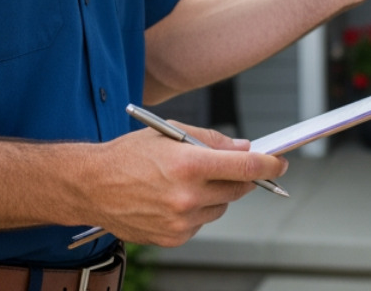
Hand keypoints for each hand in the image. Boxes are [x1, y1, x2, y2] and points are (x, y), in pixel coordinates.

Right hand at [85, 123, 287, 246]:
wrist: (91, 186)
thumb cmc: (127, 155)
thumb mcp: (169, 133)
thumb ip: (210, 140)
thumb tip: (243, 147)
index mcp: (188, 164)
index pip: (245, 167)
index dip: (268, 164)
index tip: (280, 162)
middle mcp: (187, 196)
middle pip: (238, 189)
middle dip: (242, 177)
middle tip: (236, 168)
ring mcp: (181, 221)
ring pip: (220, 207)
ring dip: (216, 194)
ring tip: (186, 182)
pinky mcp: (174, 238)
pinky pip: (201, 223)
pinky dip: (197, 210)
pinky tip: (174, 198)